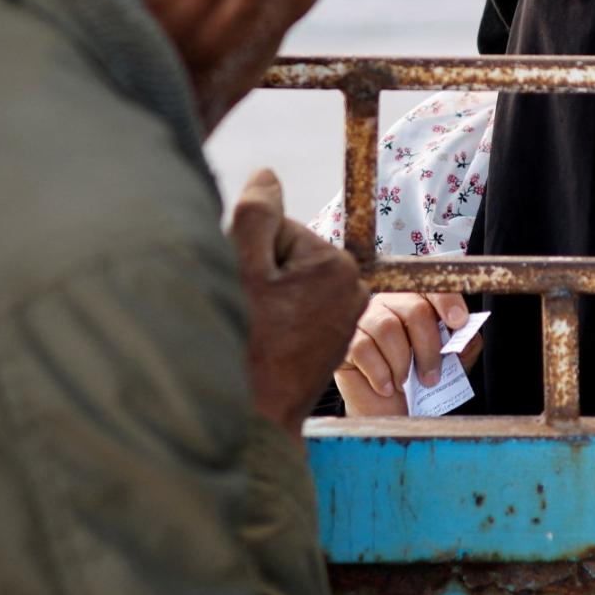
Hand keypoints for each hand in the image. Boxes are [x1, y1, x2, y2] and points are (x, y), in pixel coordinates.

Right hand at [229, 170, 367, 438]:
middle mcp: (350, 288)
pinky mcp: (331, 338)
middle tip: (250, 313)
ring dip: (264, 299)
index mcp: (335, 265)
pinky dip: (275, 321)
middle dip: (259, 276)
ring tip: (256, 331)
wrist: (256, 419)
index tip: (247, 288)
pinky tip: (266, 345)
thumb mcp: (244, 269)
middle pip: (285, 256)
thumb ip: (256, 214)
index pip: (277, 230)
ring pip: (288, 284)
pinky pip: (295, 310)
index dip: (250, 252)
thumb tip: (268, 175)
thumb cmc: (247, 347)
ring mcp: (342, 315)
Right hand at [335, 292, 481, 416]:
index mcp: (416, 301)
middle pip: (414, 309)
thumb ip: (463, 346)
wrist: (387, 414)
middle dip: (428, 347)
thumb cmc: (418, 383)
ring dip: (402, 362)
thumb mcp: (450, 365)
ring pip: (387, 328)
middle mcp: (389, 303)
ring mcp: (364, 319)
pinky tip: (387, 387)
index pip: (432, 288)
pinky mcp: (345, 340)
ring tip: (405, 382)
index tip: (459, 322)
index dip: (447, 301)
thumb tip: (468, 334)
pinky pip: (363, 347)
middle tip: (432, 377)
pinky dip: (380, 373)